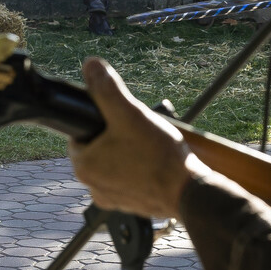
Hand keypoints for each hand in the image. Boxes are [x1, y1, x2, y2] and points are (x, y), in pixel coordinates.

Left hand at [67, 59, 198, 218]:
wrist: (190, 193)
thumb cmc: (159, 157)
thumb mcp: (131, 114)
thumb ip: (107, 89)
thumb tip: (90, 65)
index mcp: (83, 166)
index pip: (80, 132)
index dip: (100, 120)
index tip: (120, 117)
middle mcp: (92, 186)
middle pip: (99, 146)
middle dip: (118, 134)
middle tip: (139, 130)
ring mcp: (111, 197)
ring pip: (115, 161)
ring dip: (129, 151)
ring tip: (150, 145)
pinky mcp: (130, 204)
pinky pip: (129, 179)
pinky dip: (140, 169)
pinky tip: (156, 162)